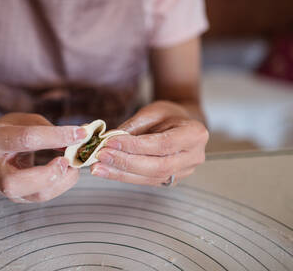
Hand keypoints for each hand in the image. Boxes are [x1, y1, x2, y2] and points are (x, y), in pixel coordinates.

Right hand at [0, 113, 86, 202]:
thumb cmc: (11, 129)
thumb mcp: (26, 121)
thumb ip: (49, 130)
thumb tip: (77, 141)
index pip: (25, 139)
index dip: (55, 136)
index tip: (80, 134)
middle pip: (15, 182)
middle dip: (48, 174)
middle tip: (67, 161)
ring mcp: (2, 187)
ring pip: (33, 195)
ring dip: (61, 181)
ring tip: (73, 165)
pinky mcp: (17, 196)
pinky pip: (42, 196)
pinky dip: (60, 185)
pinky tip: (68, 172)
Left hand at [91, 101, 207, 185]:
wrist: (182, 123)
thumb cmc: (169, 114)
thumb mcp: (153, 111)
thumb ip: (133, 126)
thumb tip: (109, 139)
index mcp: (195, 134)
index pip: (162, 144)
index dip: (135, 145)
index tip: (111, 142)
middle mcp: (193, 156)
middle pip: (157, 166)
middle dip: (126, 162)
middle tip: (101, 156)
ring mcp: (184, 171)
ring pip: (150, 177)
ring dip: (121, 173)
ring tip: (98, 167)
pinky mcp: (171, 179)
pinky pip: (146, 181)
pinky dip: (124, 176)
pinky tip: (107, 171)